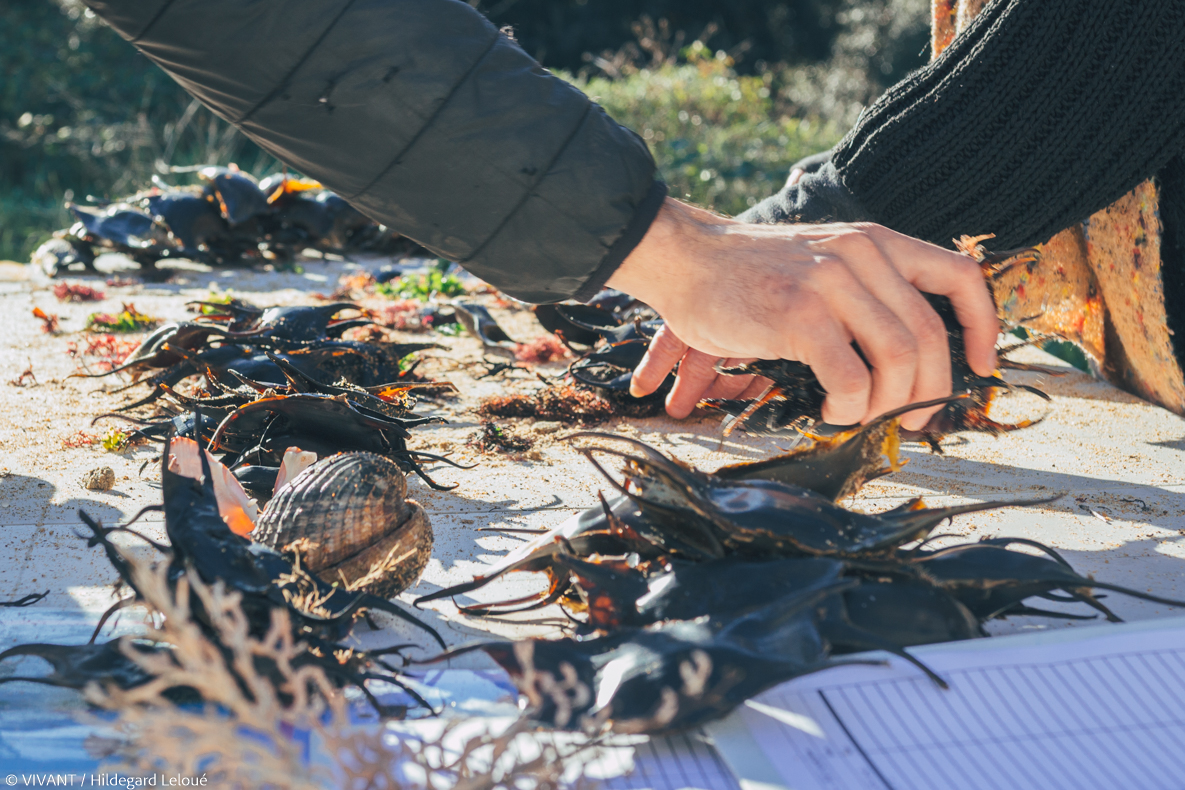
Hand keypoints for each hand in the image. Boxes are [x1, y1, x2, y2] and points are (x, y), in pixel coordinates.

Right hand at [606, 198, 997, 429]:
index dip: (982, 325)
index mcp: (874, 242)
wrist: (685, 259)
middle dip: (928, 391)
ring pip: (899, 359)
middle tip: (908, 419)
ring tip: (858, 414)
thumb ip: (863, 291)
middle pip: (929, 336)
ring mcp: (832, 283)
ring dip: (885, 403)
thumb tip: (904, 358)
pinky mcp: (801, 315)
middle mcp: (862, 255)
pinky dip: (849, 407)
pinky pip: (852, 379)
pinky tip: (830, 408)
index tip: (981, 364)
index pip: (959, 275)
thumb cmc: (748, 274)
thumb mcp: (820, 262)